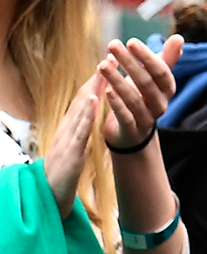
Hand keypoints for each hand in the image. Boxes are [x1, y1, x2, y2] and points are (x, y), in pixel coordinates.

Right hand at [43, 76, 98, 217]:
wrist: (47, 196)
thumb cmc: (62, 172)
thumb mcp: (75, 148)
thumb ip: (82, 131)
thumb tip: (92, 116)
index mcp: (71, 129)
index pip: (85, 100)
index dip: (97, 81)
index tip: (110, 63)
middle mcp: (68, 129)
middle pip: (82, 99)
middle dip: (97, 78)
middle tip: (111, 57)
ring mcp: (67, 139)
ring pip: (80, 110)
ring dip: (92, 89)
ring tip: (104, 71)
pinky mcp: (70, 152)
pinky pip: (78, 130)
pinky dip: (85, 114)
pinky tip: (93, 99)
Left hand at [99, 35, 182, 152]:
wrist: (133, 132)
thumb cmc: (143, 97)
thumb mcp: (154, 78)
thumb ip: (166, 59)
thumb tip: (179, 38)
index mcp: (167, 89)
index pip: (161, 71)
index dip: (147, 57)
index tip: (131, 41)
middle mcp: (161, 104)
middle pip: (146, 82)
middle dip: (129, 62)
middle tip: (112, 44)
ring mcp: (147, 119)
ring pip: (133, 99)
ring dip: (117, 80)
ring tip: (102, 64)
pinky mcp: (132, 131)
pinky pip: (125, 116)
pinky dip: (116, 103)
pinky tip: (106, 90)